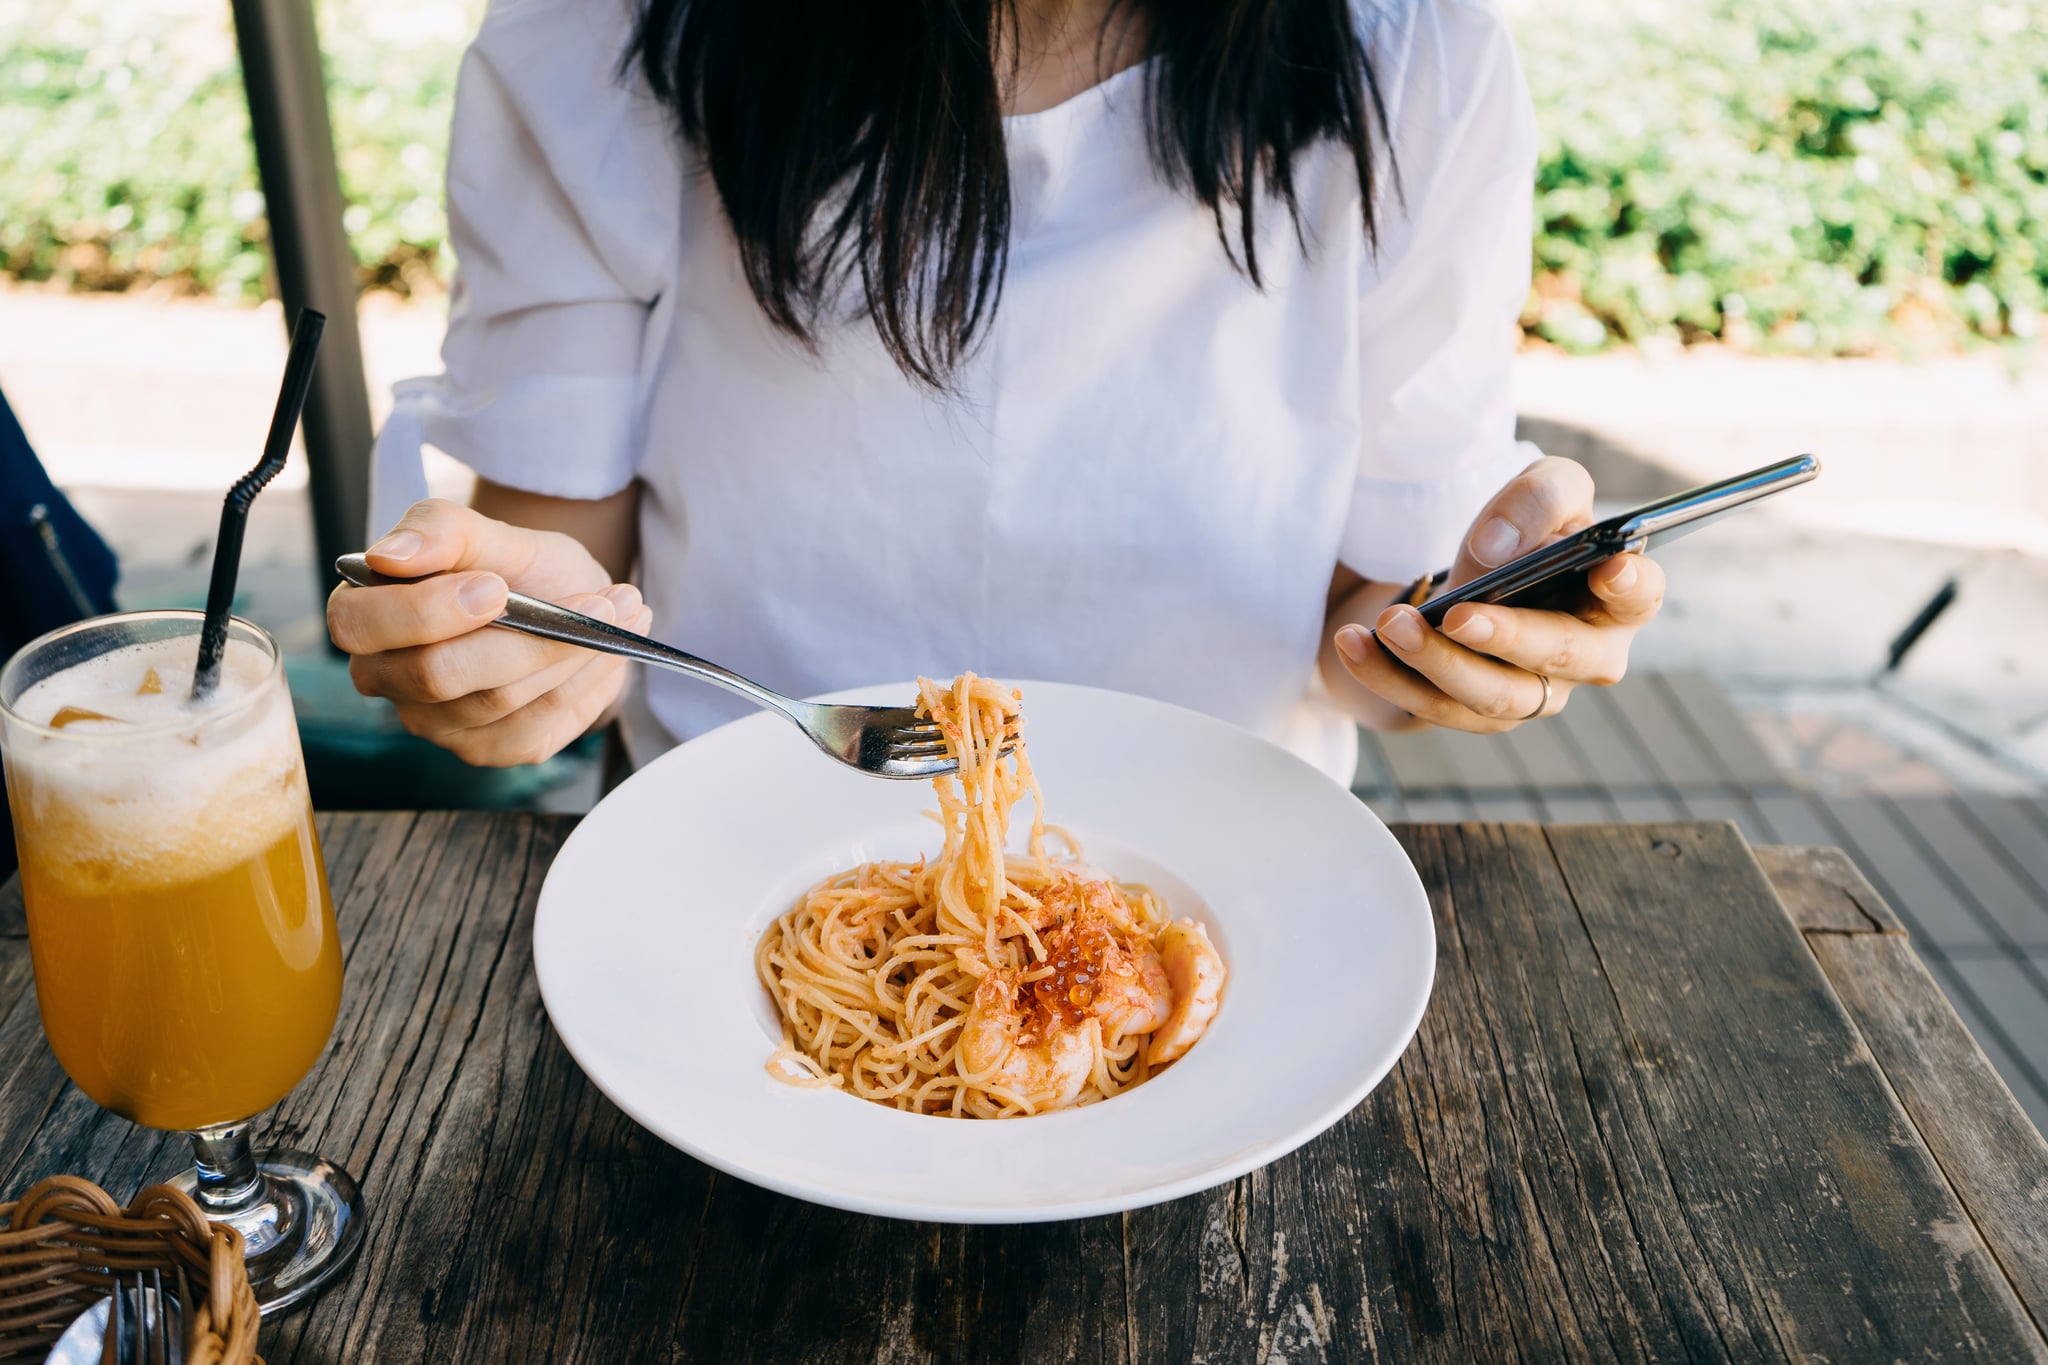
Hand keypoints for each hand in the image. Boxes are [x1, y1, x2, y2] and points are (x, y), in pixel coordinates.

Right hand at [327, 499, 653, 765]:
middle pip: (437, 674)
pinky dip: (583, 679)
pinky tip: (609, 646)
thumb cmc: (515, 567)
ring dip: (570, 651)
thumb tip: (390, 555)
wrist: (568, 600)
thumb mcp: (488, 532)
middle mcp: (388, 680)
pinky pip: (537, 723)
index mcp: (364, 618)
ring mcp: (437, 723)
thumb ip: (439, 531)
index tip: (497, 587)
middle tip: (594, 601)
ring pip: (499, 699)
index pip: (360, 627)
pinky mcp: (491, 748)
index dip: (426, 611)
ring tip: (617, 608)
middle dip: (524, 637)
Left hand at [1330, 457, 1664, 731]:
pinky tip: (1353, 642)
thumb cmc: (1524, 533)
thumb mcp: (1539, 489)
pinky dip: (1388, 675)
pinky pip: (1433, 707)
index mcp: (1616, 597)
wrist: (1472, 576)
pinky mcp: (1478, 713)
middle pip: (1557, 658)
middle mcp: (1587, 656)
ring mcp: (1535, 694)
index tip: (1609, 568)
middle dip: (1505, 637)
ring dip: (1435, 662)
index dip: (1630, 585)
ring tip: (1388, 624)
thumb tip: (1496, 550)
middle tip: (1456, 615)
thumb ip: (1537, 499)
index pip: (1640, 596)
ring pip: (1491, 696)